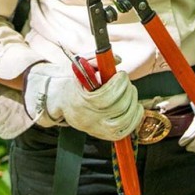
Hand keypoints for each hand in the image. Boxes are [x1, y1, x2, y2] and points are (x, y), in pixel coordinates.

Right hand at [23, 62, 143, 140]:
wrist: (60, 101)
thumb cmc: (72, 82)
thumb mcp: (78, 66)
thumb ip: (95, 58)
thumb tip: (117, 59)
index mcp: (81, 101)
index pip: (107, 96)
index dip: (119, 83)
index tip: (121, 74)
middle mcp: (89, 118)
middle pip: (119, 108)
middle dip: (128, 91)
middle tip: (126, 82)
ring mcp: (97, 129)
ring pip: (124, 120)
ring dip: (133, 103)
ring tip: (130, 92)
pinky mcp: (104, 135)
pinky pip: (125, 131)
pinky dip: (135, 118)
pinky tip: (134, 106)